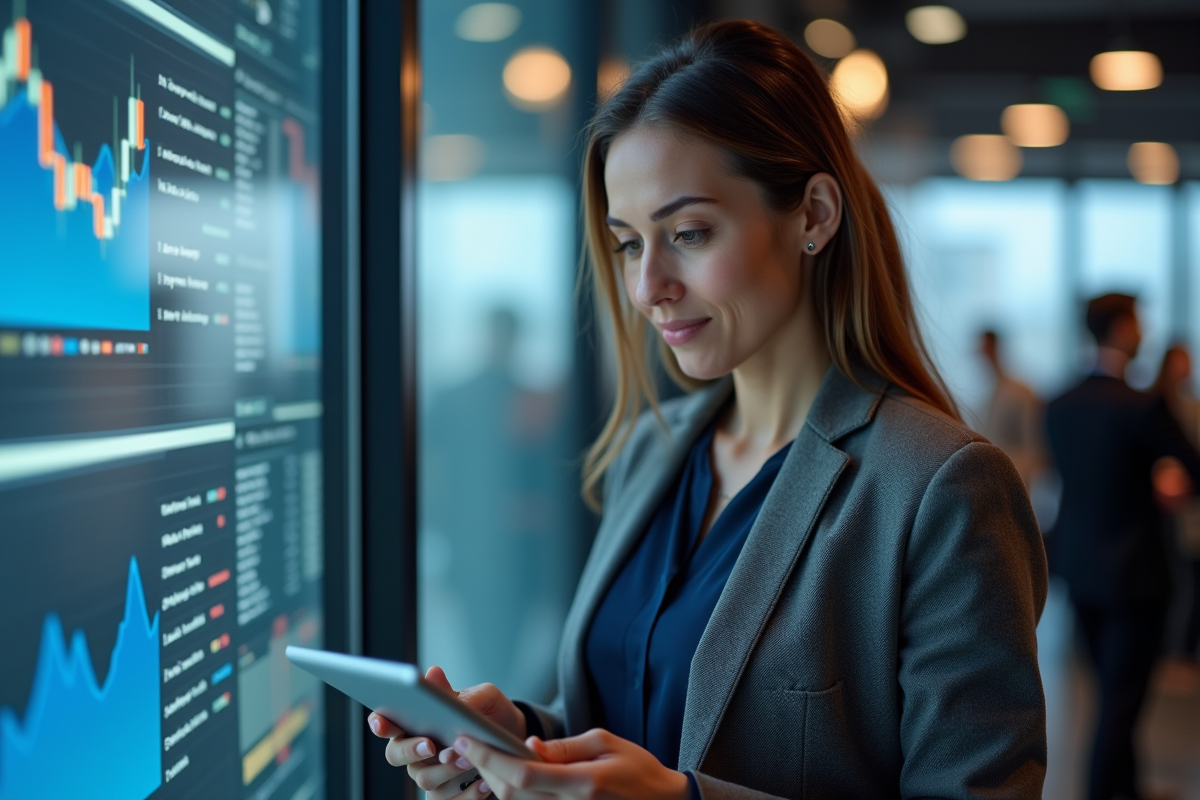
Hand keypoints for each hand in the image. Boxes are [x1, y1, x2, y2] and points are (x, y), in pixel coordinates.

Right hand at [367, 666, 527, 799]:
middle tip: (431, 744)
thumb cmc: (492, 714)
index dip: (379, 723)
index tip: (382, 723)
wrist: (516, 739)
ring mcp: (432, 775)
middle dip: (411, 750)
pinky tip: (484, 781)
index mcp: (417, 722)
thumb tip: (433, 674)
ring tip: (469, 759)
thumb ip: (456, 692)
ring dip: (446, 769)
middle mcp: (417, 752)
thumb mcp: (482, 697)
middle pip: (396, 755)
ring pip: (424, 779)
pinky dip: (468, 793)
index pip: (387, 723)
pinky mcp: (450, 797)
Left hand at [453, 728, 690, 799]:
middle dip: (483, 767)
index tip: (466, 739)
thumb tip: (528, 746)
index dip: (489, 758)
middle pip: (510, 793)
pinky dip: (511, 792)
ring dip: (493, 781)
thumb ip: (563, 748)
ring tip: (479, 755)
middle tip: (465, 744)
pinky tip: (503, 774)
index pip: (522, 774)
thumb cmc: (636, 768)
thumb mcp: (604, 743)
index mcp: (582, 784)